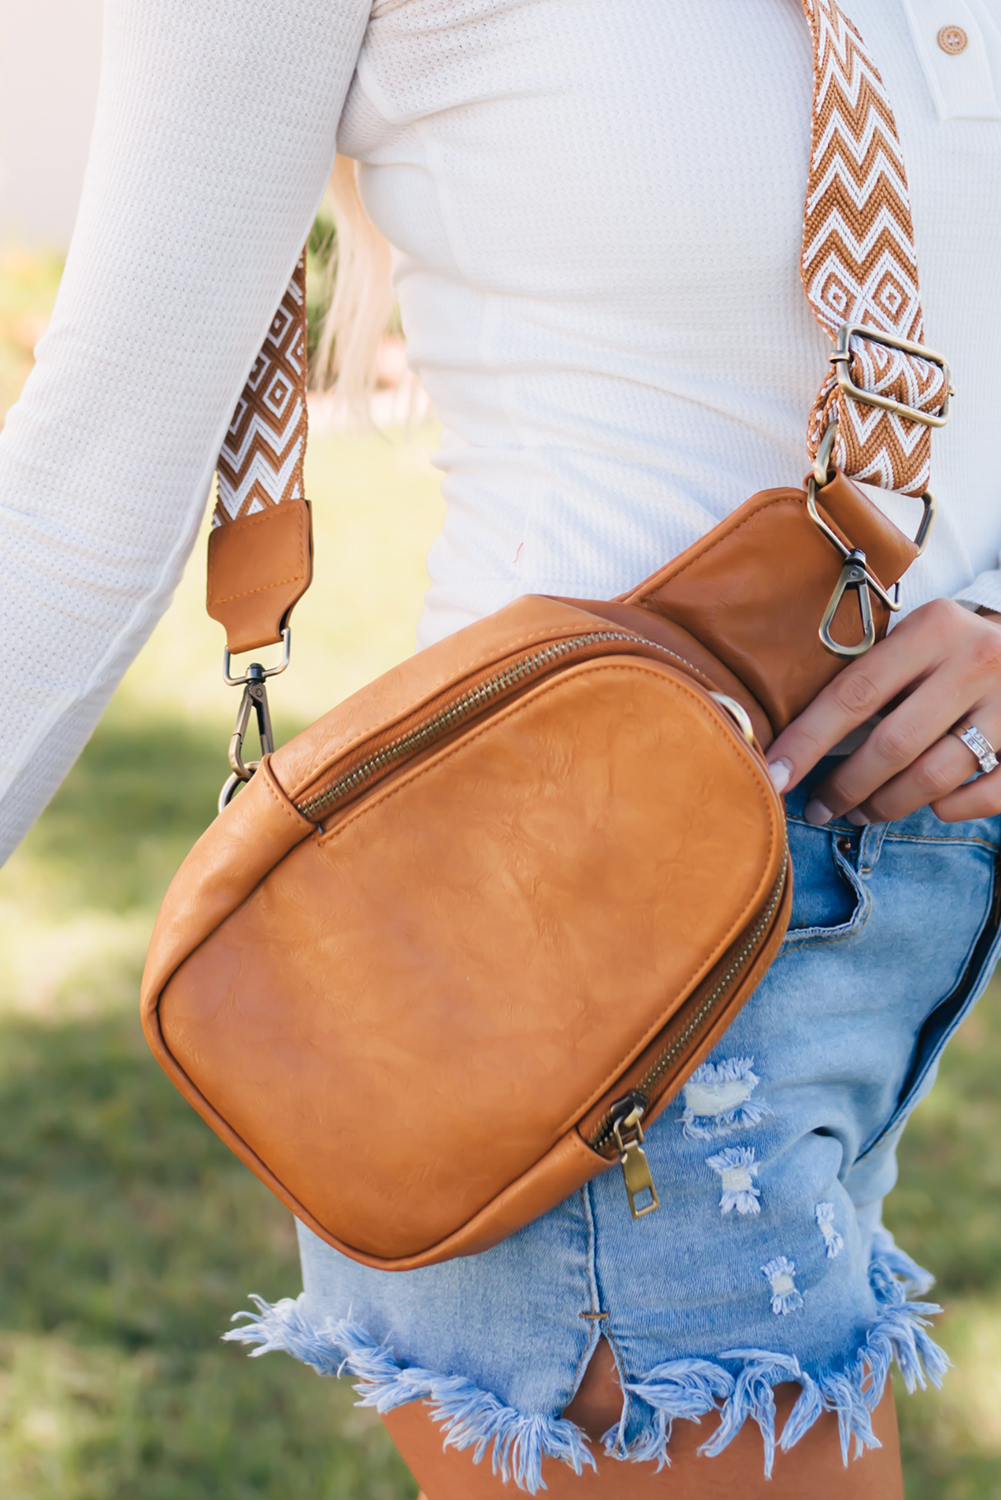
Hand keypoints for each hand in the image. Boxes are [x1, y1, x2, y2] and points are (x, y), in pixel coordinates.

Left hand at [766, 598, 1000, 825]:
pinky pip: (984, 796)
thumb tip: (794, 739)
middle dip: (845, 786)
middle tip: (818, 808)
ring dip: (886, 806)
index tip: (775, 776)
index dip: (808, 741)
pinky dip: (948, 809)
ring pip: (933, 779)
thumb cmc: (952, 647)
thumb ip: (871, 671)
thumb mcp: (916, 636)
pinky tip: (927, 806)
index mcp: (932, 629)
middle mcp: (974, 662)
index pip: (853, 693)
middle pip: (892, 745)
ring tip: (859, 813)